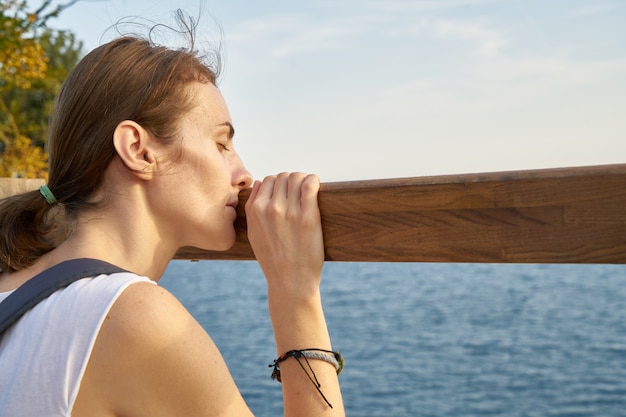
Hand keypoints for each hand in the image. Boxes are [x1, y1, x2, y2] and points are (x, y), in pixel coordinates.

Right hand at [245, 172, 323, 297]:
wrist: (290, 282)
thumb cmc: (274, 260)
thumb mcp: (253, 234)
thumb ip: (252, 208)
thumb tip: (261, 183)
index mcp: (256, 211)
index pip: (269, 180)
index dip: (280, 184)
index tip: (288, 193)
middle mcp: (271, 208)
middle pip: (283, 177)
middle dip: (292, 182)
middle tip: (300, 194)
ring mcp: (290, 212)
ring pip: (296, 178)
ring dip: (304, 181)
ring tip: (309, 192)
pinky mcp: (308, 217)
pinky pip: (310, 185)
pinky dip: (314, 181)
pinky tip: (317, 188)